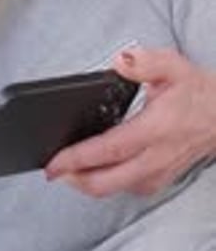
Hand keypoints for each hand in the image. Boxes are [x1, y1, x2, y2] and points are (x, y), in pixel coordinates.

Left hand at [45, 47, 215, 196]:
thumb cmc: (198, 92)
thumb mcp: (173, 65)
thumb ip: (145, 62)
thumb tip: (121, 61)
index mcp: (155, 129)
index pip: (108, 150)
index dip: (77, 159)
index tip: (54, 162)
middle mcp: (156, 157)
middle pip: (106, 182)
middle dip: (73, 179)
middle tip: (52, 169)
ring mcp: (159, 173)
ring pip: (115, 189)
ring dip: (88, 183)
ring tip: (68, 169)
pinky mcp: (162, 180)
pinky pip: (128, 189)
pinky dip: (107, 183)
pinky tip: (95, 171)